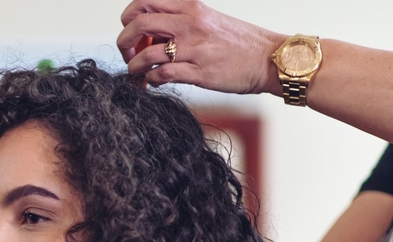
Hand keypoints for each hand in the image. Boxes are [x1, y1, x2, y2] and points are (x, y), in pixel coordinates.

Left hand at [117, 0, 283, 93]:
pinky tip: (152, 83)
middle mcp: (190, 24)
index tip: (135, 35)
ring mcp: (194, 48)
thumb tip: (154, 35)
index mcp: (191, 7)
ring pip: (146, 53)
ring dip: (133, 67)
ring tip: (136, 75)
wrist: (268, 59)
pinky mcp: (199, 73)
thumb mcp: (207, 20)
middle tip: (127, 55)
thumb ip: (181, 23)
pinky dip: (150, 81)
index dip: (130, 18)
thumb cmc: (239, 44)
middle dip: (124, 41)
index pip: (146, 1)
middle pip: (139, 23)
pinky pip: (162, 75)